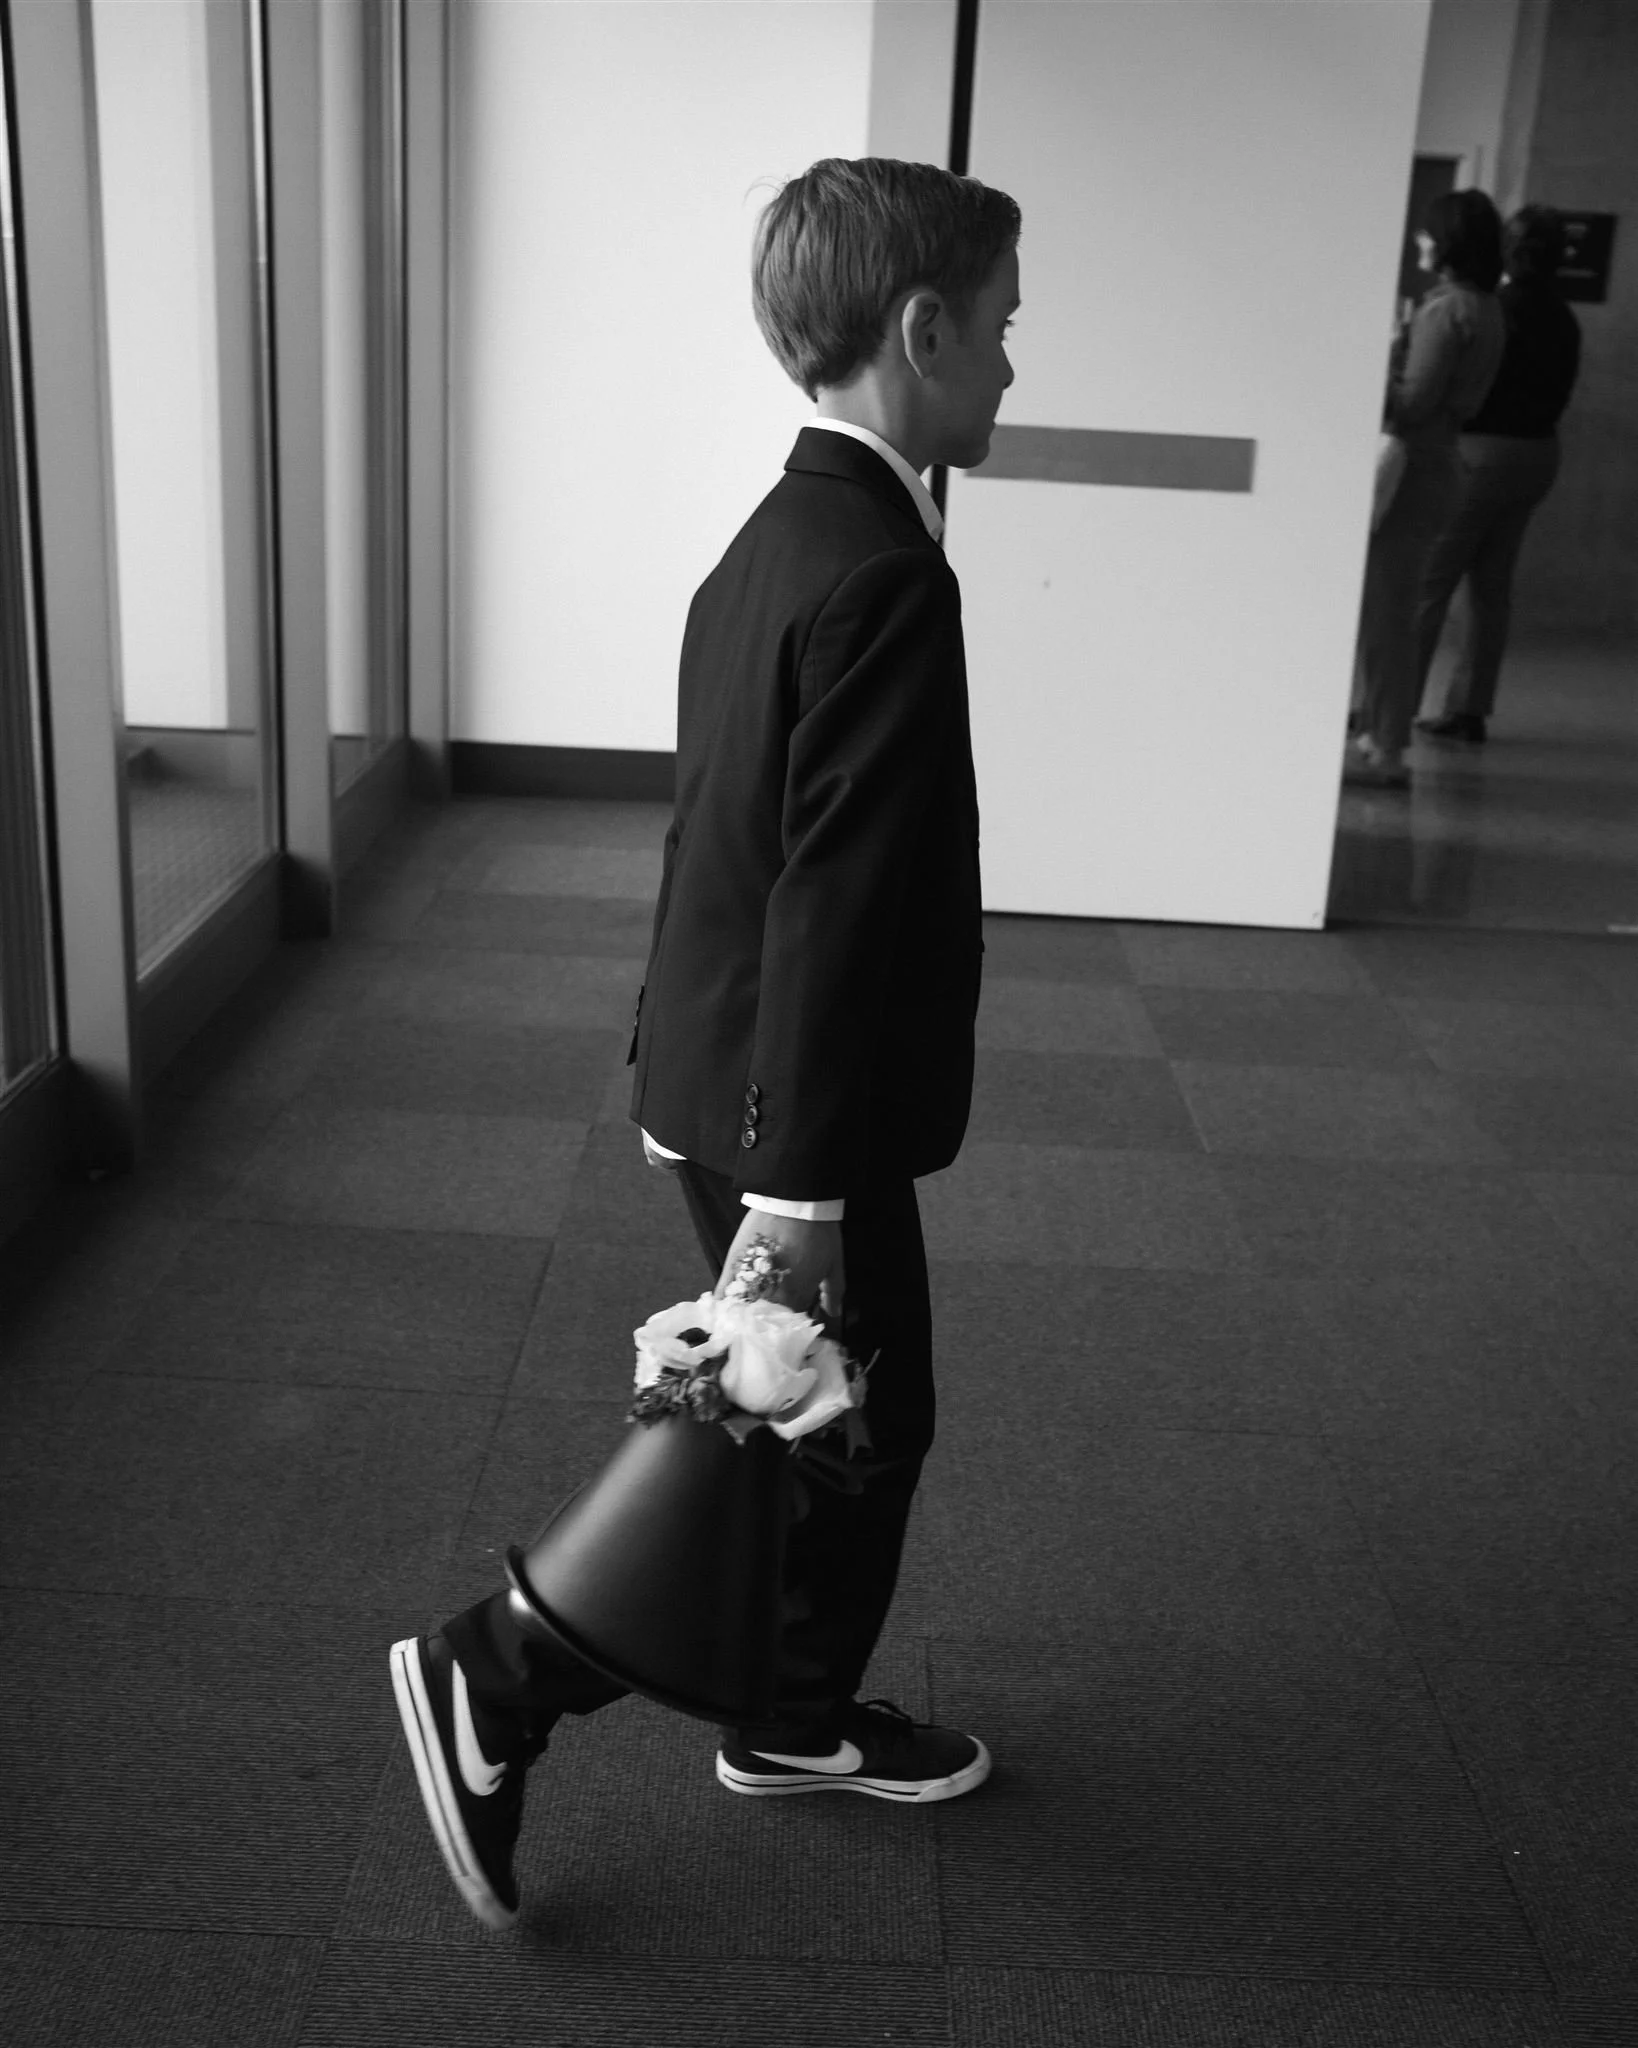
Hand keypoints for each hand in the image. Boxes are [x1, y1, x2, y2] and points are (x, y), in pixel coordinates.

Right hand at [716, 1207, 844, 1324]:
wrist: (795, 1200)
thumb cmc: (819, 1231)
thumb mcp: (834, 1262)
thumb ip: (833, 1291)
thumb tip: (833, 1313)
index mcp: (796, 1298)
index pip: (791, 1327)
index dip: (791, 1328)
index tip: (790, 1328)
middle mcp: (771, 1297)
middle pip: (765, 1322)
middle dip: (767, 1325)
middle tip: (769, 1322)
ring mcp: (749, 1282)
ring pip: (743, 1312)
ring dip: (745, 1317)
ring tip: (746, 1319)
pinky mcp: (733, 1267)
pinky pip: (724, 1292)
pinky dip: (725, 1303)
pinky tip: (723, 1311)